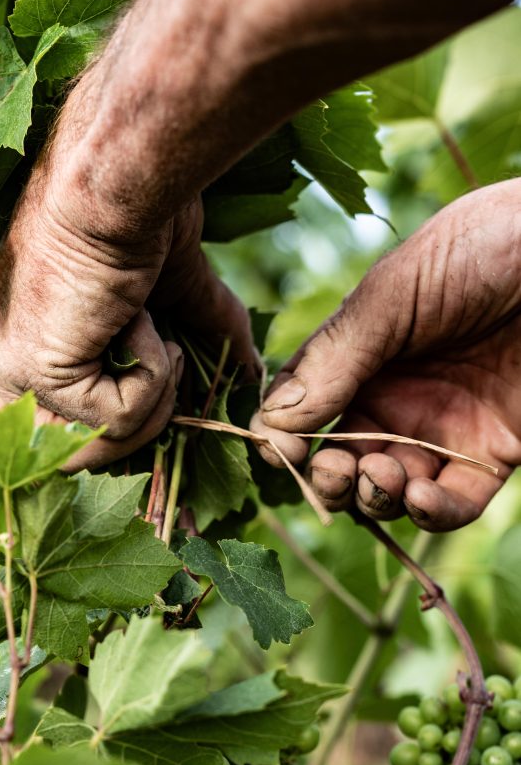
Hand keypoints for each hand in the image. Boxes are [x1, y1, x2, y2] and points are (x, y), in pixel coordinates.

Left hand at [0, 150, 257, 473]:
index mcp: (16, 341)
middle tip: (169, 362)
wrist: (121, 177)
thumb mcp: (173, 293)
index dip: (115, 428)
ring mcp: (6, 367)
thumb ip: (199, 338)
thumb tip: (251, 375)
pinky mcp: (35, 370)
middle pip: (64, 454)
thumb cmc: (138, 215)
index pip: (51, 431)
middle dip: (136, 428)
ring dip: (150, 402)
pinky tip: (141, 317)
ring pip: (89, 448)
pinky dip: (152, 374)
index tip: (166, 389)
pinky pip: (115, 418)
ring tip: (160, 338)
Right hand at [252, 179, 520, 530]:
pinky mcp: (492, 453)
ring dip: (374, 496)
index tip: (283, 452)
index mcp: (356, 354)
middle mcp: (393, 397)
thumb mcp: (392, 296)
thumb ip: (334, 359)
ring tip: (383, 474)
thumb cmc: (480, 251)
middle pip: (341, 459)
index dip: (285, 437)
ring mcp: (441, 428)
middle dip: (329, 478)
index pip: (302, 408)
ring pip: (389, 489)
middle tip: (336, 473)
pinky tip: (420, 497)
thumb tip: (271, 420)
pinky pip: (452, 502)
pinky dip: (430, 513)